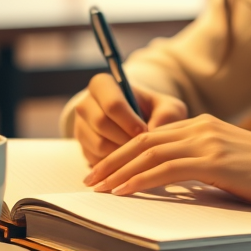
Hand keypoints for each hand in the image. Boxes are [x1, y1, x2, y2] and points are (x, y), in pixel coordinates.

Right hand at [73, 73, 188, 164]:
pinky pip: (95, 160)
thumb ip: (166, 115)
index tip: (144, 131)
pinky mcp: (83, 148)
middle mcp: (86, 104)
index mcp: (103, 85)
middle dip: (125, 138)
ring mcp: (81, 126)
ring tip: (138, 154)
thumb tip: (153, 133)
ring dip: (120, 153)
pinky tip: (129, 162)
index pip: (111, 102)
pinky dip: (113, 166)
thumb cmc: (156, 111)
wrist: (143, 123)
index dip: (129, 120)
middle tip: (143, 146)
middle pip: (101, 123)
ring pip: (97, 144)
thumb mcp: (168, 108)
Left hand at [82, 114, 250, 208]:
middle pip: (143, 140)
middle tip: (90, 178)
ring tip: (99, 187)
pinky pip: (166, 169)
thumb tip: (178, 181)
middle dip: (112, 160)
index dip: (124, 151)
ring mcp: (206, 141)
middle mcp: (200, 127)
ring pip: (149, 153)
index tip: (105, 169)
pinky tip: (124, 191)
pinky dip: (140, 180)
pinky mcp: (213, 160)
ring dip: (119, 171)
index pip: (152, 135)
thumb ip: (203, 164)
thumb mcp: (229, 163)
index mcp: (203, 125)